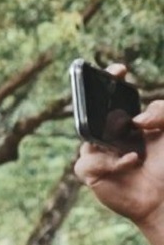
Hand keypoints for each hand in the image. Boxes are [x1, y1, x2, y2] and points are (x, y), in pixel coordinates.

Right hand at [74, 65, 163, 244]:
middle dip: (92, 99)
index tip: (119, 70)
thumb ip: (161, 112)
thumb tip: (136, 120)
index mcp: (128, 122)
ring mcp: (98, 154)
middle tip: (105, 90)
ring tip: (135, 148)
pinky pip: (88, 161)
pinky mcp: (92, 173)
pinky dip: (110, 161)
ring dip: (111, 138)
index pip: (115, 96)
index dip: (112, 80)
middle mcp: (110, 135)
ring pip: (89, 135)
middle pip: (91, 111)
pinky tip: (130, 162)